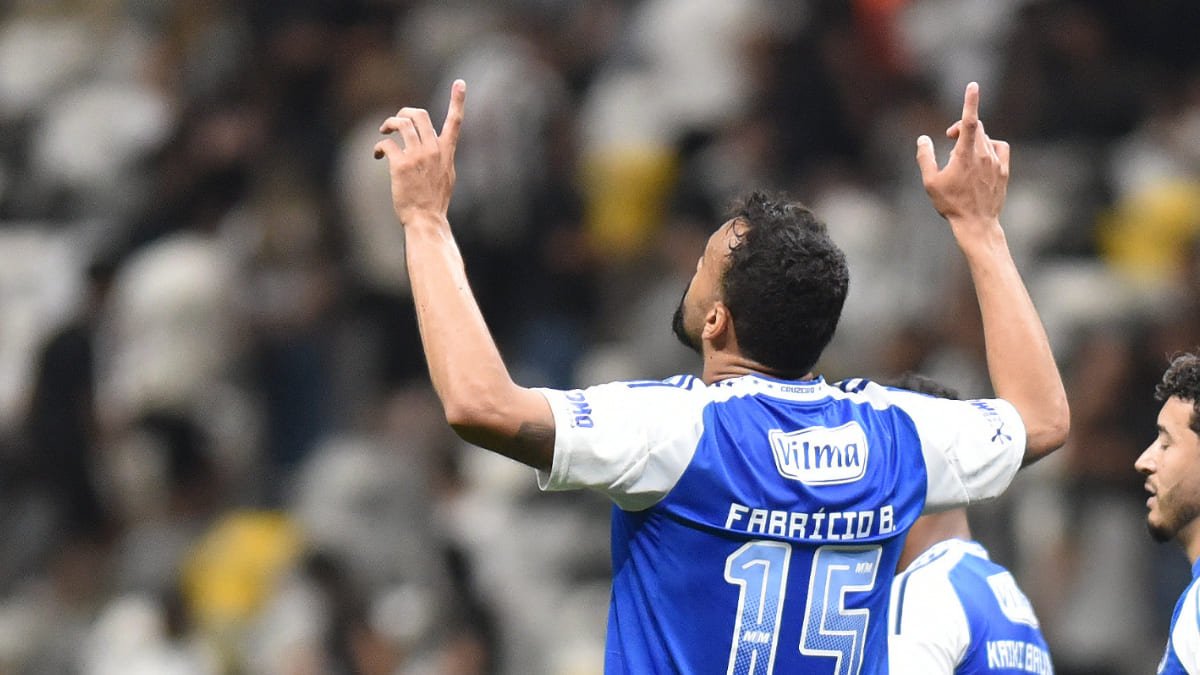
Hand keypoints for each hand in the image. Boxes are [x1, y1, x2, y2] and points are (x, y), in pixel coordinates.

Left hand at [374, 79, 465, 226]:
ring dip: (388, 124)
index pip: (456, 122)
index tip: (460, 83)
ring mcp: (417, 156)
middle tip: (395, 122)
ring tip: (384, 132)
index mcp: (446, 152)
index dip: (458, 100)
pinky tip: (377, 155)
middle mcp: (433, 150)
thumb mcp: (447, 176)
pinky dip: (378, 146)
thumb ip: (442, 156)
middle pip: (419, 114)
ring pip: (401, 123)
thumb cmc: (434, 201)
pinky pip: (386, 144)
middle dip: (404, 112)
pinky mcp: (400, 165)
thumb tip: (437, 145)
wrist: (426, 219)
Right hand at [915, 82, 1009, 235]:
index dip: (970, 101)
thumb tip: (923, 139)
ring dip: (973, 139)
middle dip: (962, 127)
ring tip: (962, 155)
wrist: (976, 224)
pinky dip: (990, 146)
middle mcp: (984, 155)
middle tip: (949, 138)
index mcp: (965, 155)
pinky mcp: (1004, 171)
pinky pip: (1000, 148)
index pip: (969, 121)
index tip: (973, 86)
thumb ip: (925, 157)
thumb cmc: (951, 204)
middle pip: (976, 128)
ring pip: (986, 138)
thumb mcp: (930, 182)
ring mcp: (996, 162)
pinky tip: (982, 156)